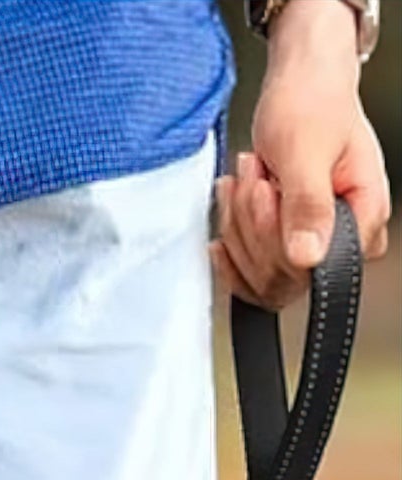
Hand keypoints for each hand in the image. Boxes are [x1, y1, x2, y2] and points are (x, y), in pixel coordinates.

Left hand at [213, 0, 390, 306]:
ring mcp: (312, 243)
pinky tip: (231, 204)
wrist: (300, 84)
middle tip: (256, 177)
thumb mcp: (306, 150)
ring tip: (249, 178)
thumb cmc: (312, 104)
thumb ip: (308, 205)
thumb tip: (308, 258)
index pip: (313, 270)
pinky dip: (231, 234)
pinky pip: (247, 268)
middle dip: (253, 226)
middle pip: (280, 276)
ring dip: (239, 225)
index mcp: (365, 214)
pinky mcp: (284, 244)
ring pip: (258, 274)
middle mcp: (343, 237)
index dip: (274, 242)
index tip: (266, 192)